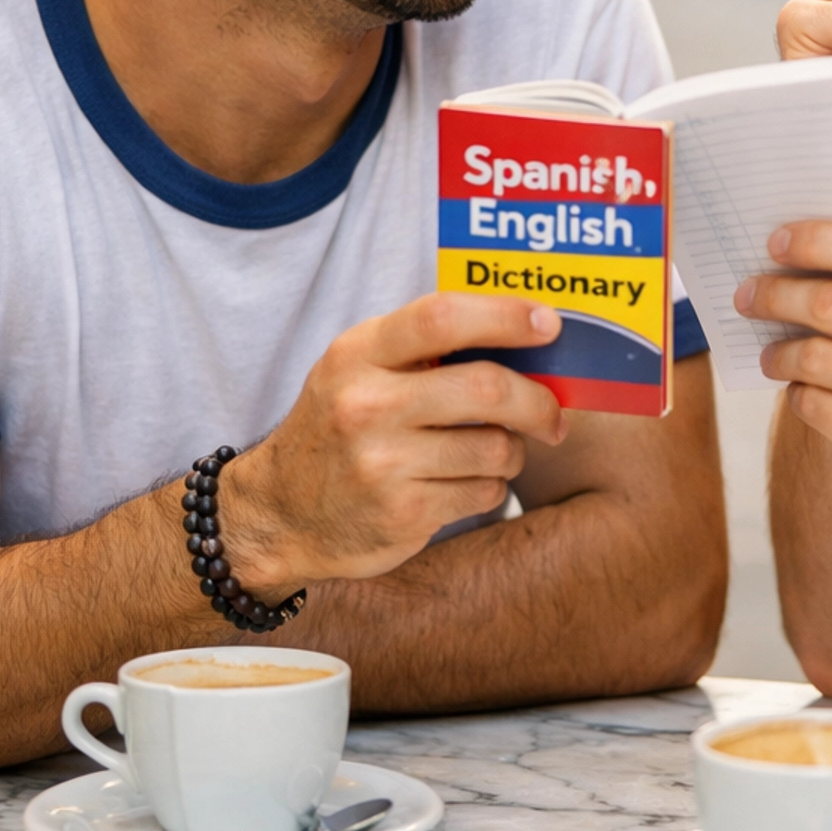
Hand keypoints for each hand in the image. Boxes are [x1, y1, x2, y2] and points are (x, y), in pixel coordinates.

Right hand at [216, 293, 568, 589]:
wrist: (278, 513)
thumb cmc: (337, 428)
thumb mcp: (357, 370)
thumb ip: (422, 348)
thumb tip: (522, 334)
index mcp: (357, 355)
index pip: (441, 318)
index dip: (504, 316)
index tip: (548, 324)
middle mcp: (365, 405)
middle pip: (486, 389)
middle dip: (537, 402)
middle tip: (553, 414)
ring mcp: (382, 464)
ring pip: (496, 448)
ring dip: (512, 452)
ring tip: (493, 452)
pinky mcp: (402, 514)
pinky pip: (484, 493)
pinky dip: (490, 488)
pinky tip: (462, 484)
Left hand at [735, 222, 831, 549]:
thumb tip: (814, 254)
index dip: (813, 239)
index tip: (776, 241)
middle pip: (827, 301)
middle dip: (775, 294)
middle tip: (749, 295)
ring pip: (810, 355)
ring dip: (780, 352)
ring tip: (773, 353)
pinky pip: (811, 404)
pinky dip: (799, 395)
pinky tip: (806, 393)